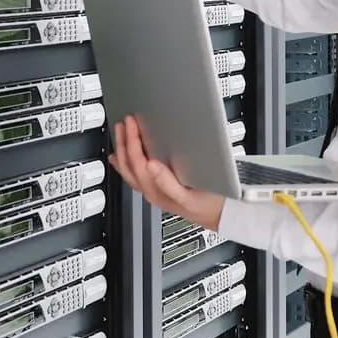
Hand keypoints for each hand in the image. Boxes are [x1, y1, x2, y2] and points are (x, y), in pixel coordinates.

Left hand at [109, 117, 224, 230]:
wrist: (218, 215)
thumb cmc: (207, 204)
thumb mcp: (189, 196)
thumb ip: (168, 183)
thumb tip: (151, 164)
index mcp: (156, 191)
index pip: (138, 163)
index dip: (133, 142)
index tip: (132, 125)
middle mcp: (150, 191)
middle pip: (128, 165)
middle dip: (125, 142)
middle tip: (125, 122)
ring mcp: (151, 190)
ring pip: (128, 170)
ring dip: (122, 149)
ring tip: (120, 132)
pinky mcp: (155, 188)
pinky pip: (132, 175)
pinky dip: (123, 162)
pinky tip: (119, 157)